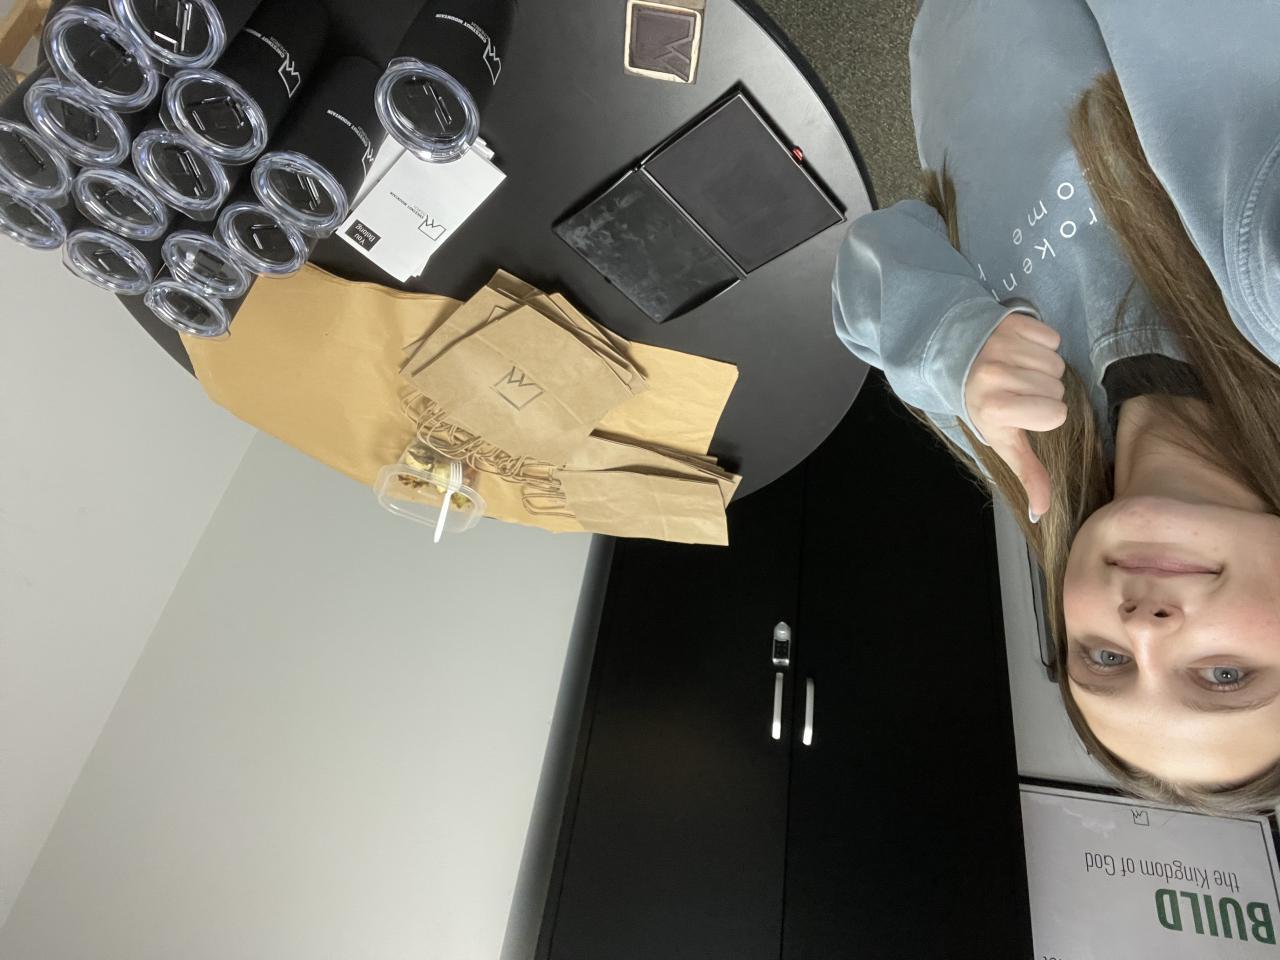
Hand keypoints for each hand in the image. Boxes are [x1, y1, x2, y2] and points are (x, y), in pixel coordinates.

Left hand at [964, 312, 1067, 520]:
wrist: (954, 361)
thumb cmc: (985, 405)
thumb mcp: (1003, 440)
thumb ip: (1026, 473)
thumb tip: (1041, 513)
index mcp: (995, 409)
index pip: (1055, 414)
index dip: (1045, 415)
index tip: (1023, 412)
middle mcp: (996, 376)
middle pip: (1057, 389)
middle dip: (1042, 391)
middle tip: (1017, 391)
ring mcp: (1002, 347)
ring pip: (1056, 363)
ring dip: (1043, 368)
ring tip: (1017, 371)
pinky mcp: (1010, 323)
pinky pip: (1050, 337)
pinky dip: (1041, 343)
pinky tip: (1019, 351)